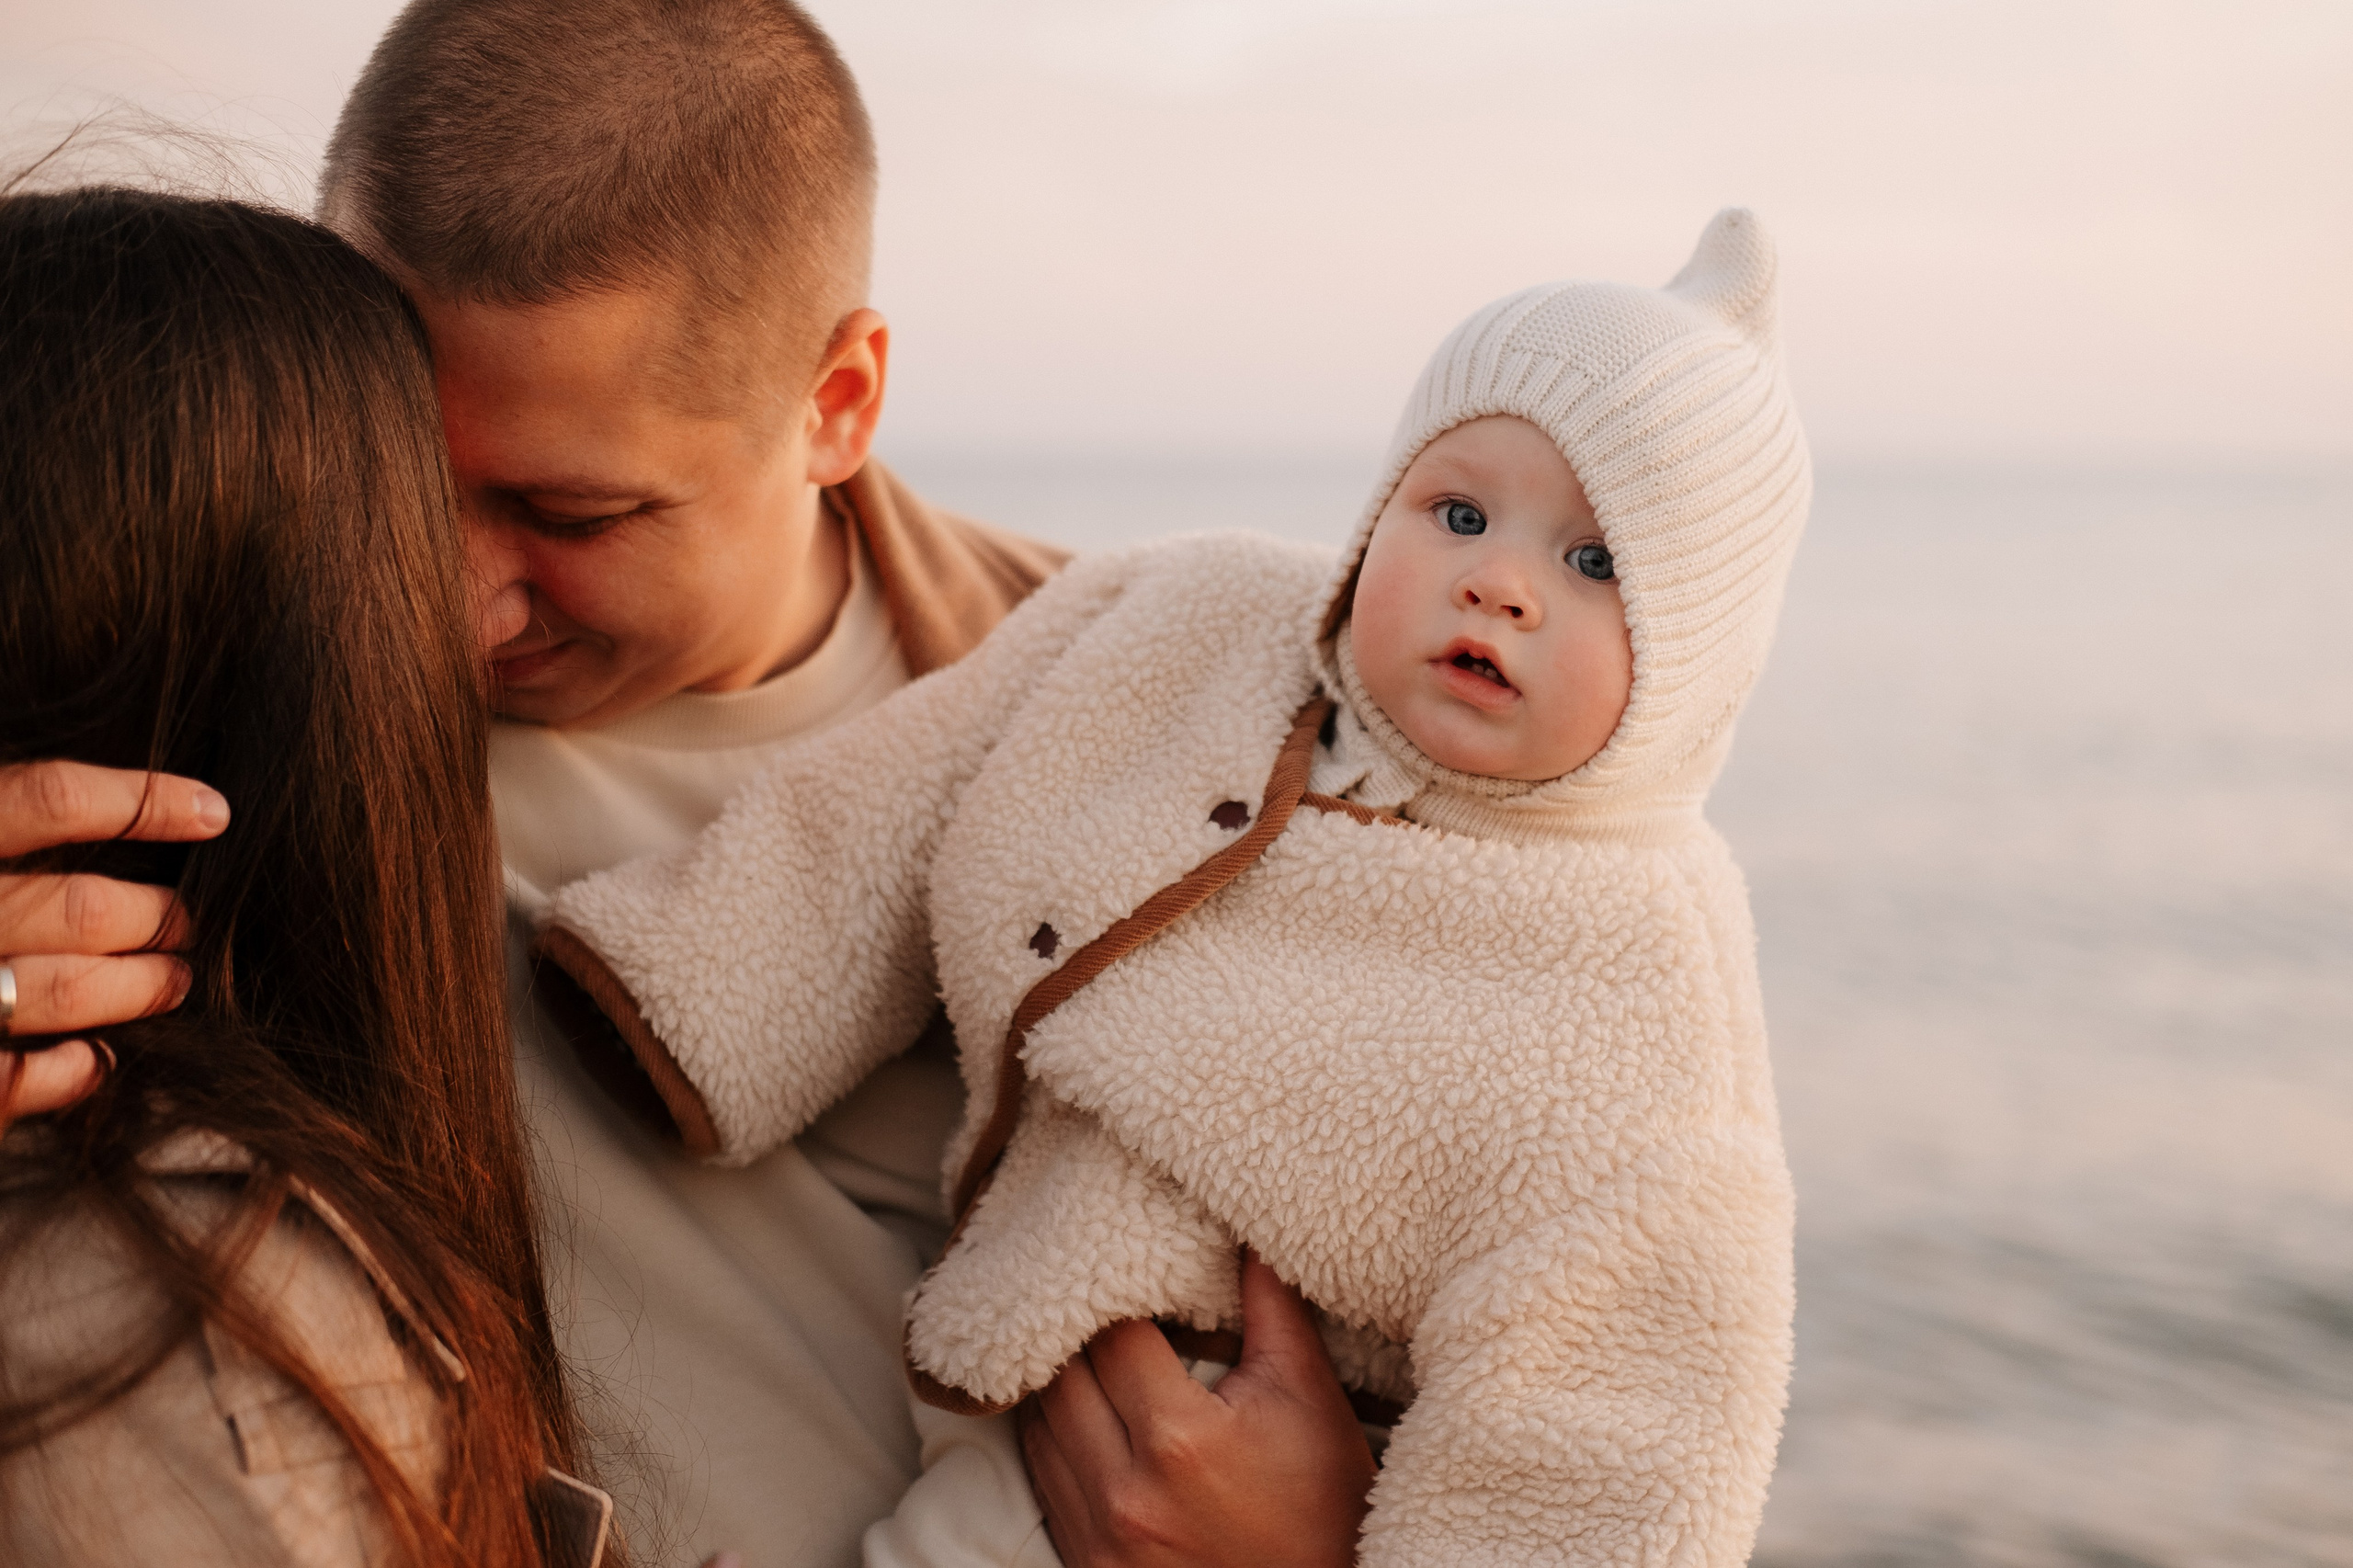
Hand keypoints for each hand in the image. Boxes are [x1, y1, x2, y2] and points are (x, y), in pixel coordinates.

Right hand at [1, 761, 227, 1121]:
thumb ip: (8, 815)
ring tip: (176, 980)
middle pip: (83, 908)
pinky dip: (69, 1070)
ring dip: (138, 988)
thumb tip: (118, 805)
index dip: (143, 802)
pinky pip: (16, 1077)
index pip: (52, 798)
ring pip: (65, 990)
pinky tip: (94, 1060)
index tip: (216, 812)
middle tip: (190, 922)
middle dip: (158, 917)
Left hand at [1017, 1253, 1376, 1566]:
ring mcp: (1099, 1536)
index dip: (1119, 1296)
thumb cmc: (1323, 1506)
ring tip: (1094, 1356)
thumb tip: (1248, 1235)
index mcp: (1180, 1439)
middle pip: (1064, 1376)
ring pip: (1040, 1426)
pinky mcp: (1086, 1563)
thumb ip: (1273, 1309)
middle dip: (1084, 1335)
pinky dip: (1056, 1438)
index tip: (1131, 1274)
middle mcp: (1125, 1491)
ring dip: (1061, 1384)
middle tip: (1106, 1305)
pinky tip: (1086, 1415)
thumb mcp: (1309, 1399)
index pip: (1113, 1335)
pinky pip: (1042, 1479)